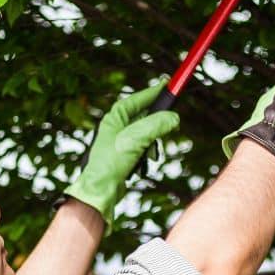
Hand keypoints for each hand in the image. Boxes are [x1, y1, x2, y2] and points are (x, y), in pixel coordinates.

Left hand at [65, 85, 179, 225]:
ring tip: (151, 155)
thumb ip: (155, 125)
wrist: (100, 190)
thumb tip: (173, 118)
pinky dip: (147, 155)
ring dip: (153, 144)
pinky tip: (144, 164)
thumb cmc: (110, 163)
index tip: (169, 84)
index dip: (154, 92)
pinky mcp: (125, 155)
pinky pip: (143, 148)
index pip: (138, 99)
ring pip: (147, 134)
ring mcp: (120, 141)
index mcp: (115, 117)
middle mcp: (117, 126)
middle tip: (171, 125)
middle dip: (157, 125)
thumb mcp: (135, 140)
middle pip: (145, 117)